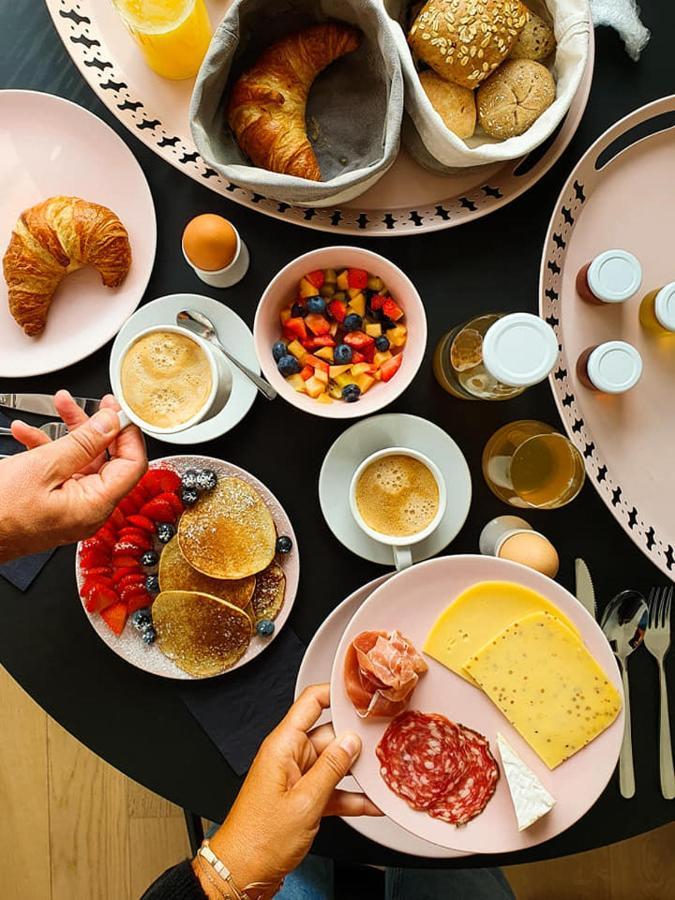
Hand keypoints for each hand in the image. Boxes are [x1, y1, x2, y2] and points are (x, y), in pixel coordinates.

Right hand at [0, 390, 146, 561]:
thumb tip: (111, 424)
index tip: (120, 411)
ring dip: (69, 432)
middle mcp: (89, 509)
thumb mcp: (44, 467)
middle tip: (96, 403)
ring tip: (59, 405)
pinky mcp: (55, 503)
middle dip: (97, 426)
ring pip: (83, 461)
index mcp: (95, 505)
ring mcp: (72, 507)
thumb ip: (83, 443)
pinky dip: (47, 449)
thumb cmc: (0, 514)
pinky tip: (28, 433)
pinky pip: (61, 471)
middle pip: (108, 459)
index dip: (129, 434)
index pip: (133, 465)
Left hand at [194, 684, 379, 896]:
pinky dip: (350, 796)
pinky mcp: (301, 799)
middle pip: (329, 734)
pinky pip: (331, 789)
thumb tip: (351, 741)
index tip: (362, 694)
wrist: (242, 874)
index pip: (311, 702)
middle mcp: (289, 756)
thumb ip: (331, 768)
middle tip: (383, 741)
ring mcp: (296, 777)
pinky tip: (372, 803)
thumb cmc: (259, 839)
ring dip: (356, 772)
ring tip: (382, 773)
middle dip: (355, 740)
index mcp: (283, 745)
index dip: (336, 693)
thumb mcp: (304, 802)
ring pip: (333, 764)